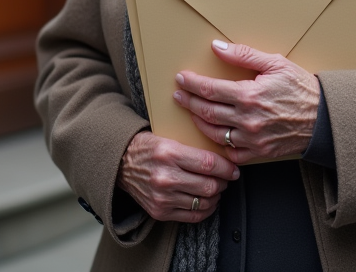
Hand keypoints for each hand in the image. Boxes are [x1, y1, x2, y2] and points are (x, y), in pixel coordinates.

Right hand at [117, 131, 239, 222]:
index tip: (234, 169)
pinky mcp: (160, 212)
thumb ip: (193, 148)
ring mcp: (162, 197)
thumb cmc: (148, 148)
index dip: (227, 168)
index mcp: (169, 153)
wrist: (121, 165)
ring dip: (215, 197)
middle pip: (209, 186)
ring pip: (204, 202)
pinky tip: (206, 201)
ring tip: (216, 189)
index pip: (209, 164)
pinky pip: (193, 216)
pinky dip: (205, 210)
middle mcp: (165, 177)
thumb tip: (224, 158)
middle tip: (226, 179)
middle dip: (223, 183)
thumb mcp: (168, 138)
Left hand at [174, 40, 320, 163]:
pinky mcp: (260, 152)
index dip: (192, 83)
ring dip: (199, 122)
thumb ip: (243, 55)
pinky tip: (215, 135)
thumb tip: (217, 47)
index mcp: (249, 95)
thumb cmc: (301, 88)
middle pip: (207, 112)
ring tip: (192, 112)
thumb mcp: (275, 63)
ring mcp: (253, 139)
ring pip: (214, 134)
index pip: (210, 89)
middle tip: (178, 95)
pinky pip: (232, 153)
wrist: (324, 117)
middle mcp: (247, 119)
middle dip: (188, 102)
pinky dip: (220, 146)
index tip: (182, 79)